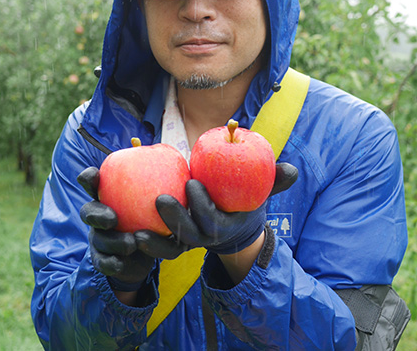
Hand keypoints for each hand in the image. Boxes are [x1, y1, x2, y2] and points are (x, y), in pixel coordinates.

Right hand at [77, 167, 184, 290]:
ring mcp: (99, 238)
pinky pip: (105, 262)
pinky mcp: (103, 260)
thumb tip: (179, 166)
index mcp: (108, 197)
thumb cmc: (153, 218)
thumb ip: (164, 185)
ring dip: (114, 241)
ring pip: (100, 239)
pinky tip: (122, 262)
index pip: (93, 183)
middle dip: (97, 213)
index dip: (89, 178)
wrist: (144, 253)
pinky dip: (112, 262)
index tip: (95, 175)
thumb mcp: (159, 202)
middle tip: (113, 218)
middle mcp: (99, 216)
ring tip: (131, 243)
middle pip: (89, 212)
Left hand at [140, 162, 297, 255]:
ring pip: (169, 246)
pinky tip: (125, 225)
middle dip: (175, 220)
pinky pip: (155, 243)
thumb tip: (291, 170)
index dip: (202, 205)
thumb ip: (273, 180)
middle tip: (160, 199)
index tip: (192, 182)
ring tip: (135, 229)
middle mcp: (203, 238)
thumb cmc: (243, 198)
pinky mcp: (170, 239)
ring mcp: (186, 241)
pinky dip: (141, 240)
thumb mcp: (259, 189)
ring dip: (153, 241)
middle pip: (188, 234)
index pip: (212, 219)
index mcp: (223, 226)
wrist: (230, 221)